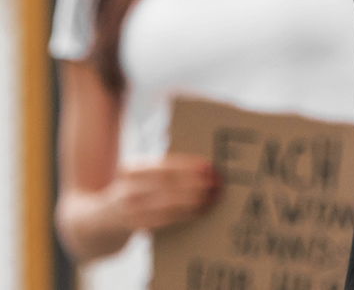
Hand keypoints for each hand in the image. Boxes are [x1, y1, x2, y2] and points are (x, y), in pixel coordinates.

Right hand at [97, 156, 220, 234]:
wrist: (99, 220)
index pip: (164, 165)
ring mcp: (128, 210)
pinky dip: (184, 215)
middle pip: (166, 184)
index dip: (188, 166)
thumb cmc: (134, 190)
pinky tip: (200, 211)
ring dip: (193, 201)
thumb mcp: (141, 173)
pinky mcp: (134, 227)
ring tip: (212, 197)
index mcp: (132, 168)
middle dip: (195, 183)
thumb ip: (165, 167)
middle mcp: (127, 188)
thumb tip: (202, 163)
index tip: (209, 166)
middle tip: (216, 183)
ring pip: (166, 205)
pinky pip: (164, 221)